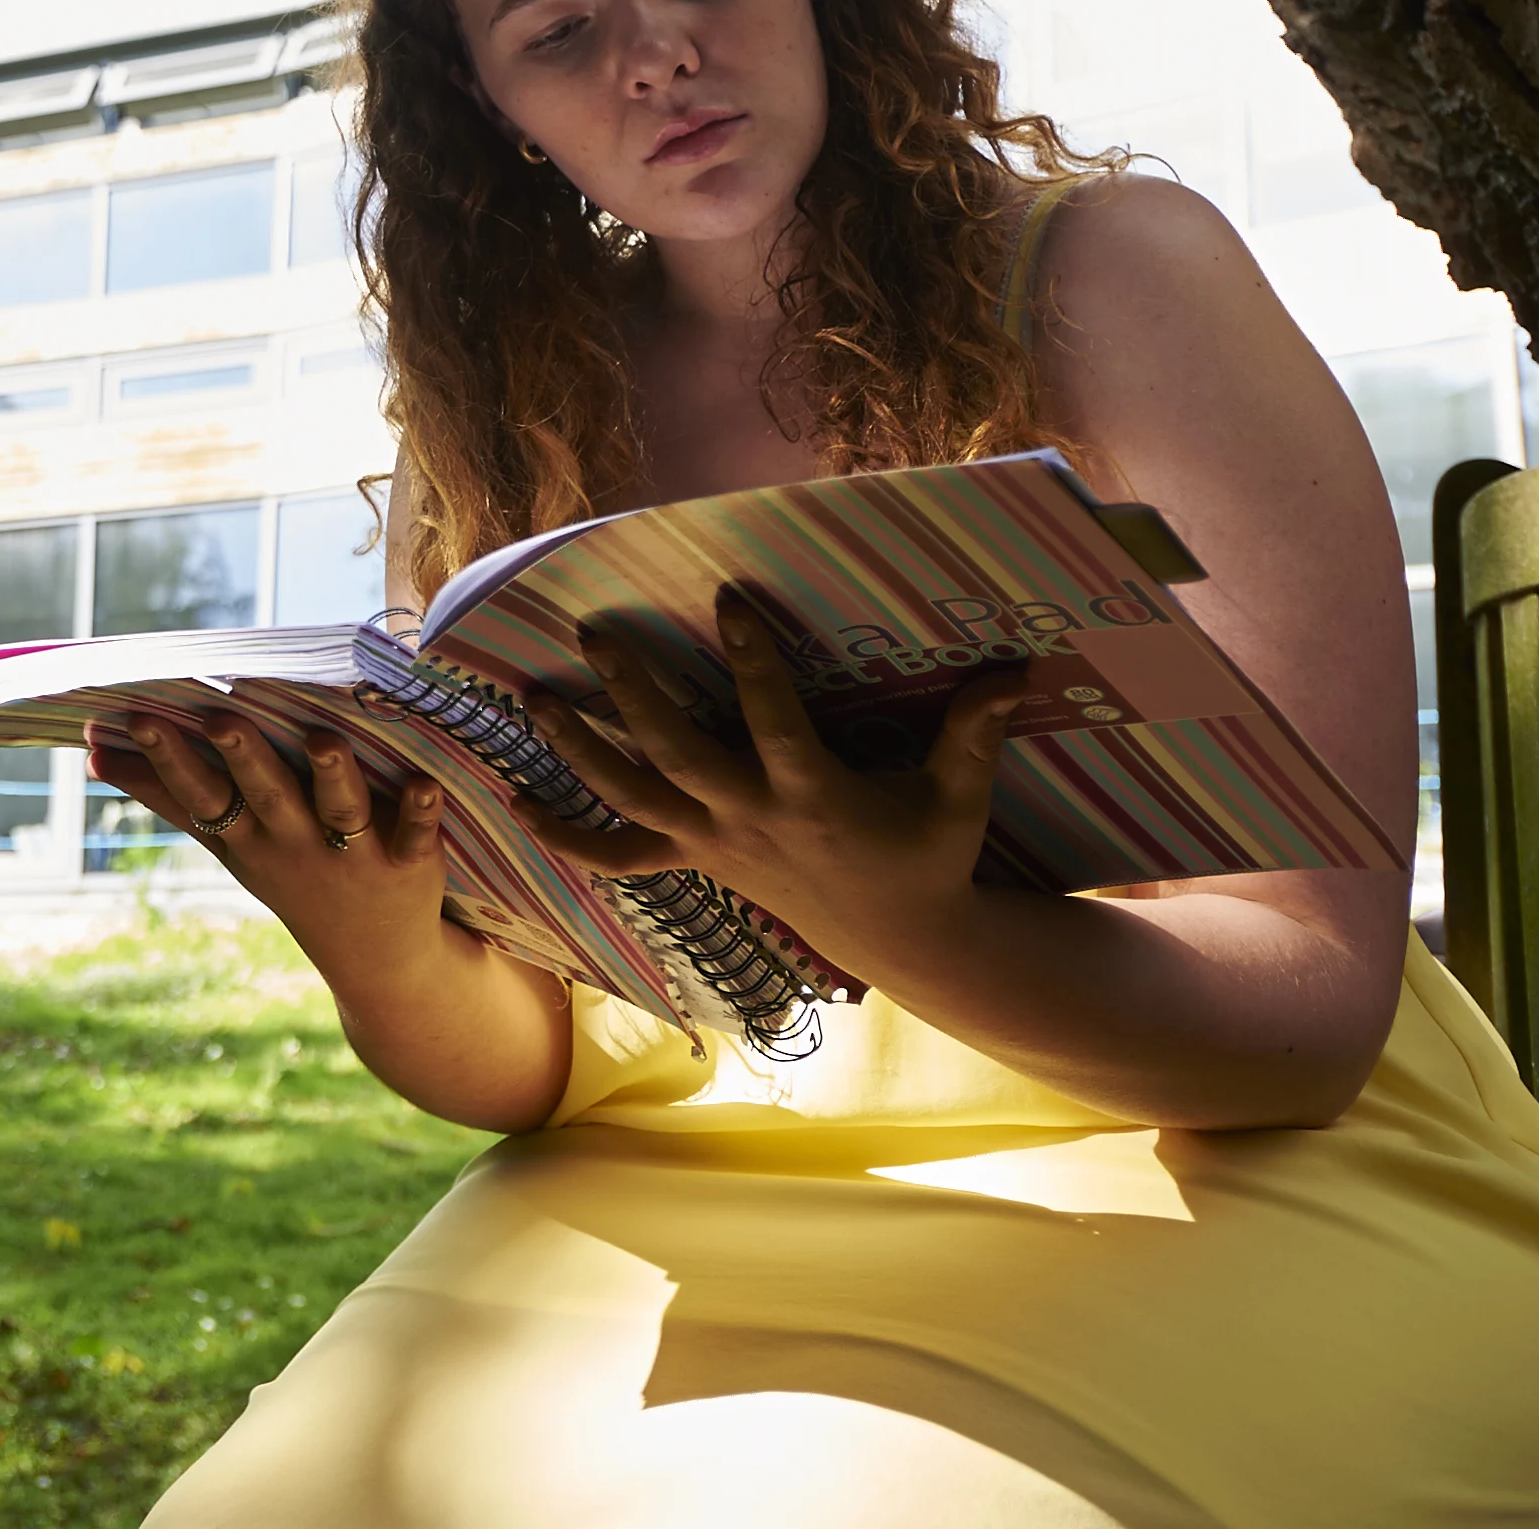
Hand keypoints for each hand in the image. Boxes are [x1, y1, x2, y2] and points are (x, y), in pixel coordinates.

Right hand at [84, 708, 451, 969]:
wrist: (376, 961)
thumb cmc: (289, 872)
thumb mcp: (225, 842)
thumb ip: (165, 793)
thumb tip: (92, 752)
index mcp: (247, 835)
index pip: (203, 793)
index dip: (169, 757)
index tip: (137, 716)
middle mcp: (295, 842)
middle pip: (267, 796)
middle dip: (243, 758)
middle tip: (219, 718)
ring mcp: (353, 854)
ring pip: (340, 809)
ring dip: (333, 776)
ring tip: (324, 739)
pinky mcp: (408, 862)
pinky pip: (415, 834)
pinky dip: (420, 812)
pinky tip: (426, 784)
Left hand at [517, 595, 1029, 970]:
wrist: (902, 941)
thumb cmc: (930, 855)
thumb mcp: (959, 796)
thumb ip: (976, 731)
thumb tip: (1023, 667)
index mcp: (812, 797)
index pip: (774, 721)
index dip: (753, 662)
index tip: (729, 597)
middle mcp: (749, 819)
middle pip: (676, 755)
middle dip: (632, 695)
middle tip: (593, 632)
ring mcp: (714, 843)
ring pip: (631, 798)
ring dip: (577, 751)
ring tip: (533, 698)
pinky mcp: (696, 860)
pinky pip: (619, 856)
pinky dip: (566, 836)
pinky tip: (515, 806)